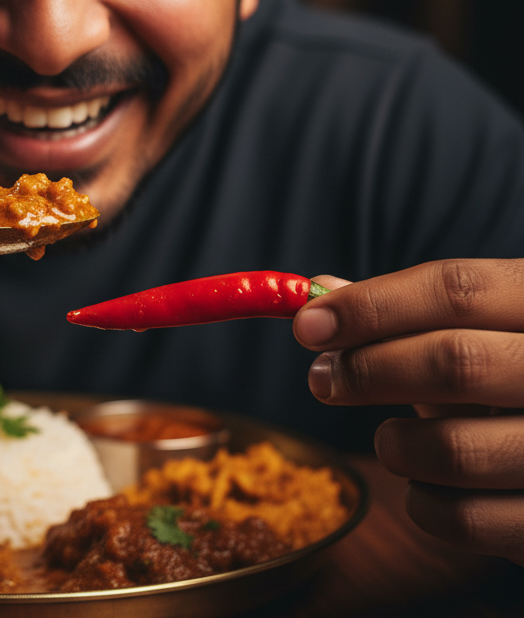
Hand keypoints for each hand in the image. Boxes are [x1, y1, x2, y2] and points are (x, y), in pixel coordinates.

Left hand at [293, 260, 523, 564]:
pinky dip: (423, 503)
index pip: (455, 289)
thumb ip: (409, 313)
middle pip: (453, 361)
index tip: (307, 323)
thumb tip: (320, 290)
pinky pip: (466, 519)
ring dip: (394, 444)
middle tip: (324, 380)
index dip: (370, 304)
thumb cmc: (519, 380)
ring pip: (453, 448)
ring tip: (390, 440)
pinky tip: (427, 486)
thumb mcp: (488, 330)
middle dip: (368, 370)